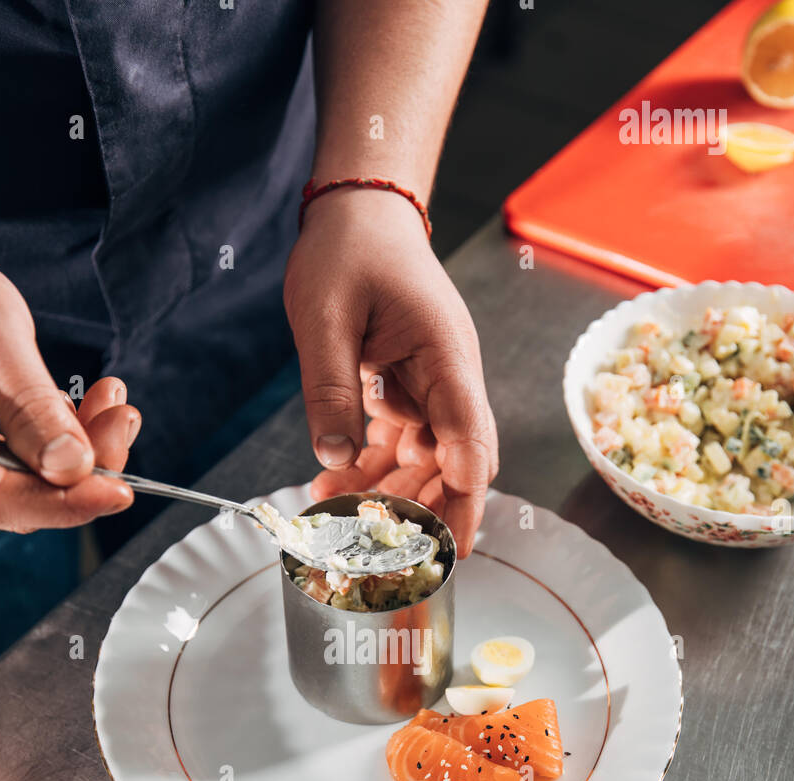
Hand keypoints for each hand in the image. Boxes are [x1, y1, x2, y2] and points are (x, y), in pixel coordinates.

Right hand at [0, 249, 137, 532]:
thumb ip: (27, 403)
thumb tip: (72, 466)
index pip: (1, 500)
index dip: (68, 503)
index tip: (120, 490)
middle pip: (19, 498)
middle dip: (83, 466)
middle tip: (120, 417)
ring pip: (24, 483)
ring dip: (77, 449)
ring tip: (109, 401)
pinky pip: (16, 461)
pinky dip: (55, 438)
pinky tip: (81, 405)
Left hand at [283, 190, 497, 555]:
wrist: (358, 211)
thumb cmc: (348, 250)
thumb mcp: (323, 317)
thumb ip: (330, 388)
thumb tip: (332, 459)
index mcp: (444, 354)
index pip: (469, 438)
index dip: (466, 497)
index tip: (456, 544)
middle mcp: (449, 376)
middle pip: (456, 461)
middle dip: (429, 511)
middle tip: (394, 555)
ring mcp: (431, 384)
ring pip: (424, 459)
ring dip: (391, 494)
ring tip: (341, 520)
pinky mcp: (407, 389)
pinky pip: (397, 441)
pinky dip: (370, 468)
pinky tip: (333, 487)